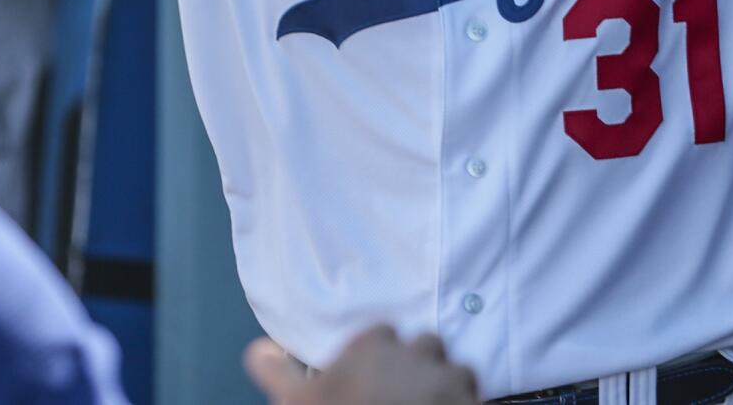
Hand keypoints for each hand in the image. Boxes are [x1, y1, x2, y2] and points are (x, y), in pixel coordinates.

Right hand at [244, 327, 480, 404]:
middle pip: (423, 345)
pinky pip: (475, 396)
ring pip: (455, 370)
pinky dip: (465, 404)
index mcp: (375, 345)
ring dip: (445, 385)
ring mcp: (447, 378)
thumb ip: (277, 374)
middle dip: (416, 365)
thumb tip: (257, 350)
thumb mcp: (299, 403)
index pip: (380, 333)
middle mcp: (415, 353)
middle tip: (403, 395)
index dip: (375, 354)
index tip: (369, 376)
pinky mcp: (472, 402)